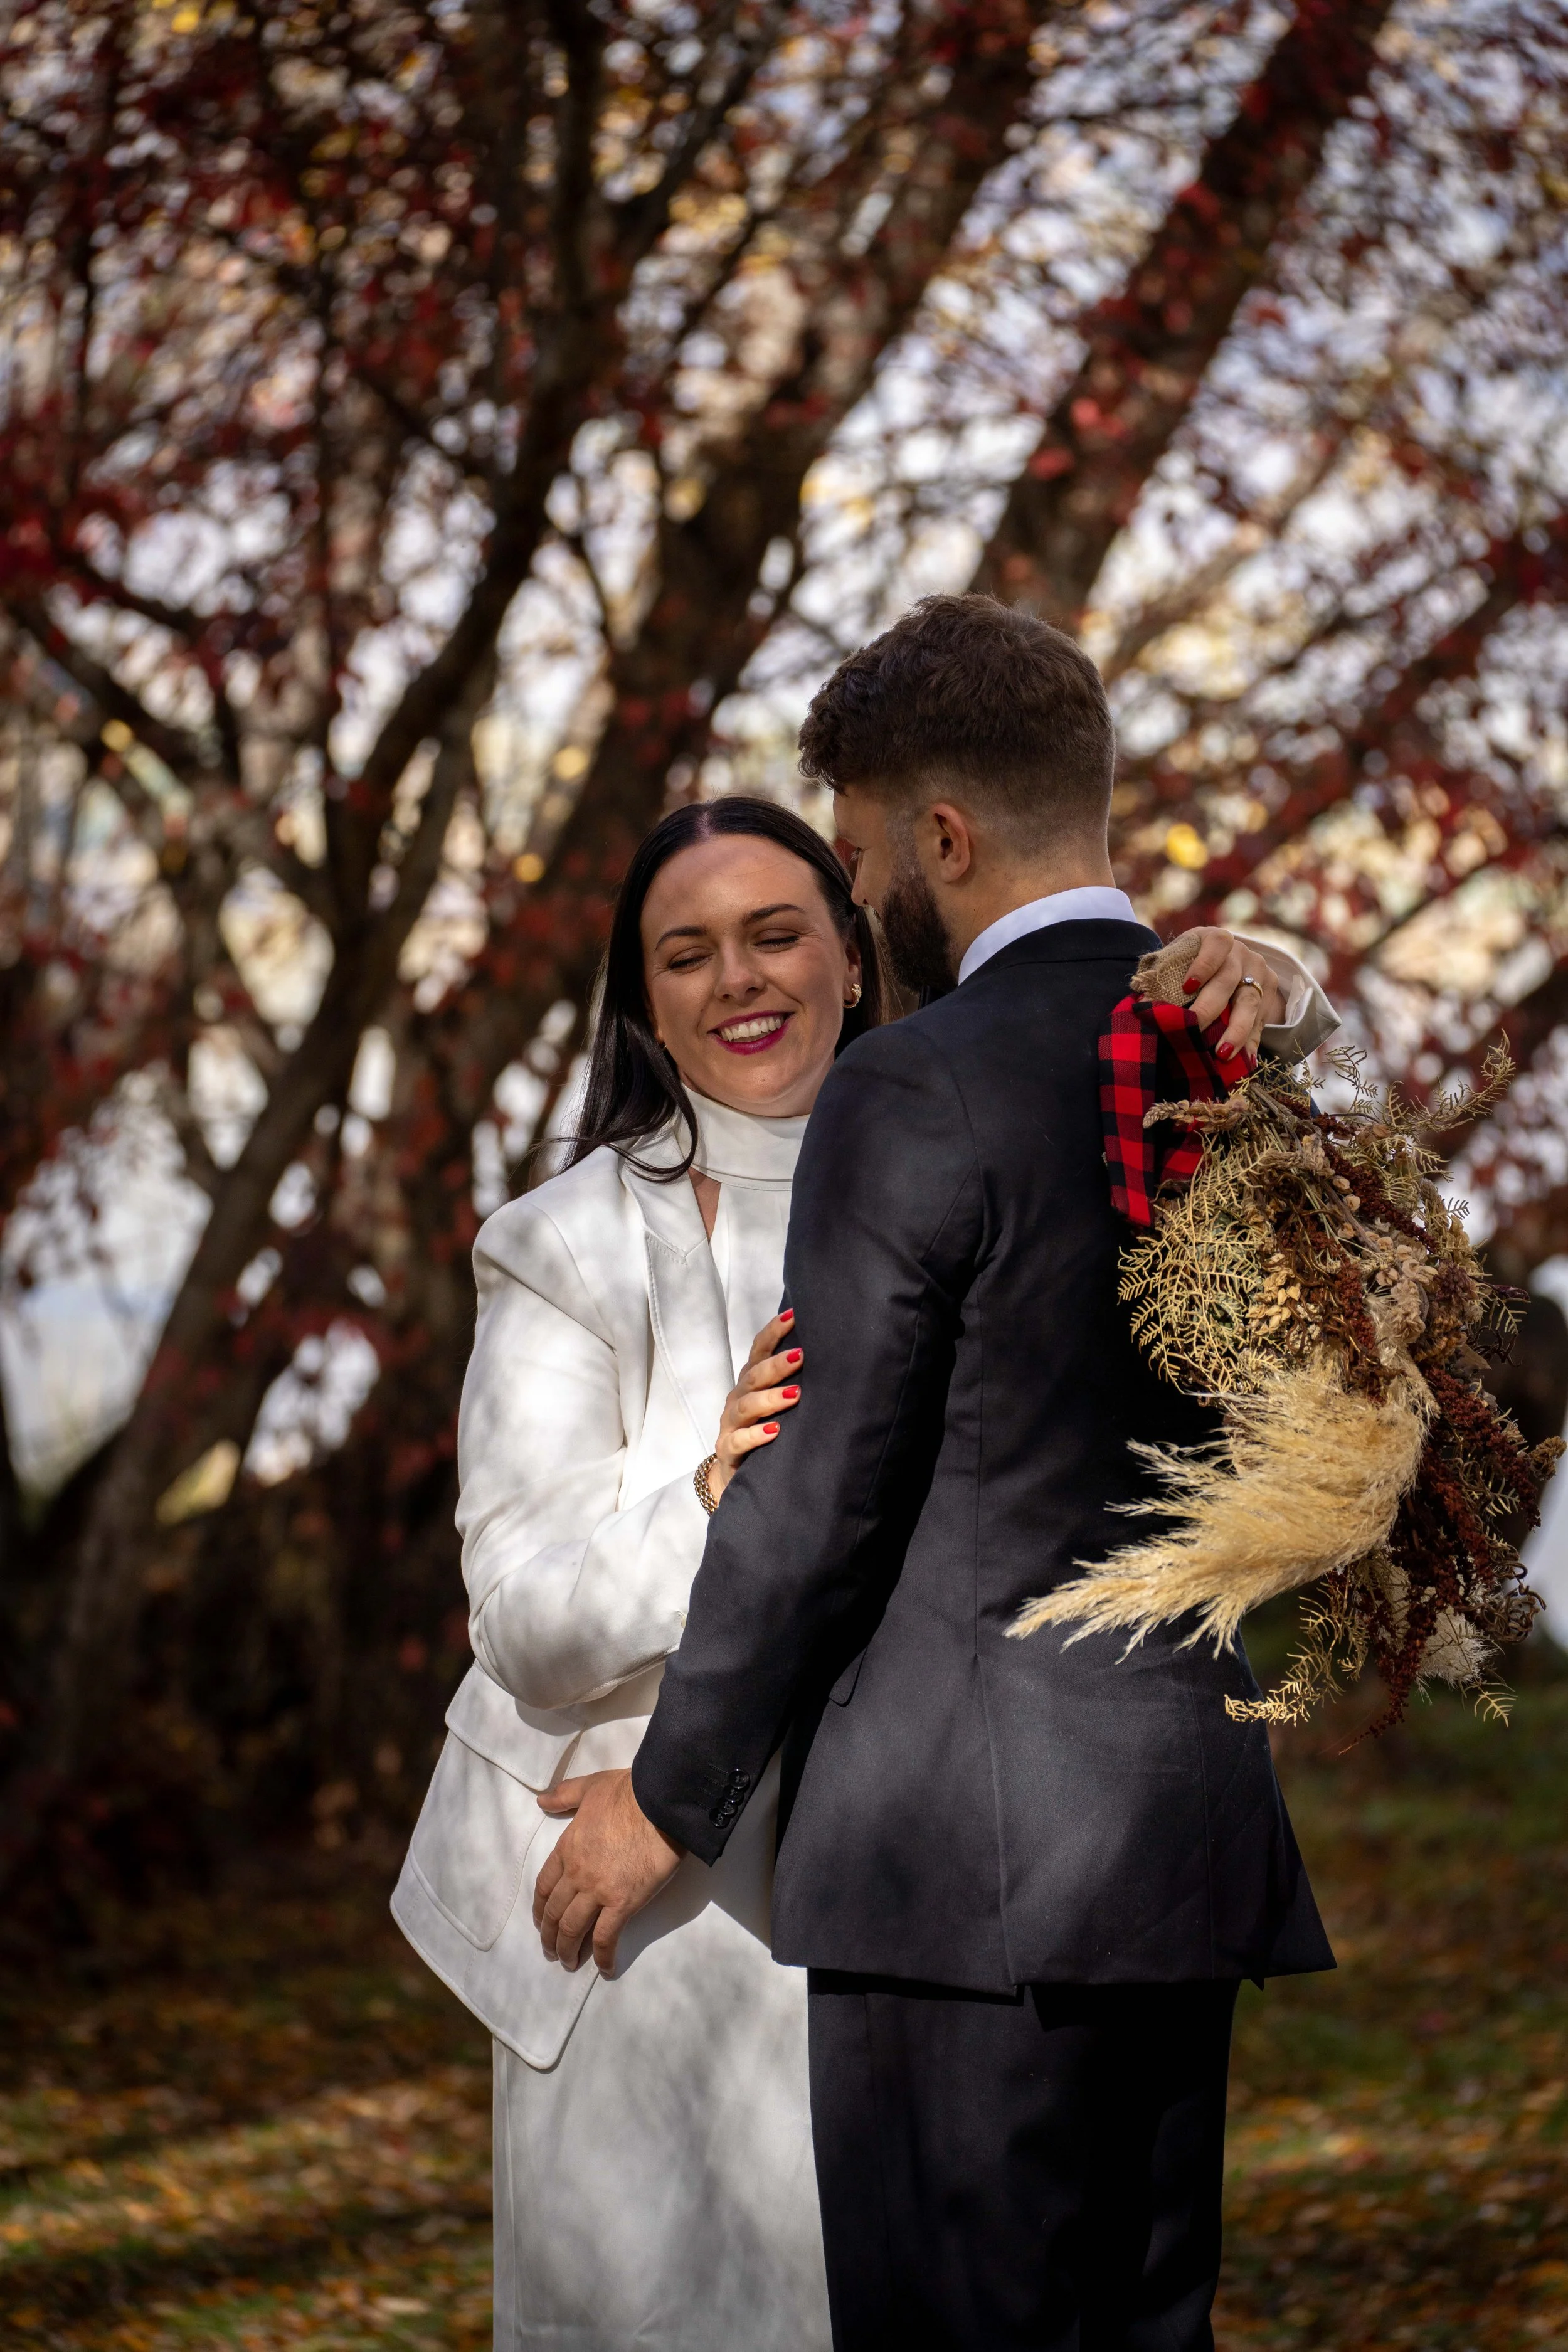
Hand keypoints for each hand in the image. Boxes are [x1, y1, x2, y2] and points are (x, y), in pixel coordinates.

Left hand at [534, 1769, 683, 1972]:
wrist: (659, 1802)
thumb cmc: (628, 1793)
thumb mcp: (590, 1787)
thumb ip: (564, 1795)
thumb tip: (541, 1801)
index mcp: (568, 1848)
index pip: (545, 1885)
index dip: (540, 1907)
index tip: (541, 1921)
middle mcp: (577, 1874)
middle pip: (556, 1912)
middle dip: (550, 1935)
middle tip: (550, 1951)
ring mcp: (598, 1891)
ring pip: (573, 1928)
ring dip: (567, 1950)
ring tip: (568, 1963)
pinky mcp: (622, 1904)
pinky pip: (606, 1937)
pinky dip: (603, 1956)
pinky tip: (605, 1969)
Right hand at [710, 1307, 802, 1502]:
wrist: (737, 1474)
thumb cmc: (766, 1431)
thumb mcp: (779, 1405)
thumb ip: (796, 1382)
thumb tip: (837, 1357)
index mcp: (751, 1382)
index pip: (758, 1351)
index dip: (773, 1331)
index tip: (794, 1315)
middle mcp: (739, 1398)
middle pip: (754, 1376)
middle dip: (777, 1364)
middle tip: (802, 1356)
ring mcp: (731, 1424)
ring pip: (746, 1406)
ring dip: (770, 1399)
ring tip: (794, 1395)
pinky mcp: (728, 1450)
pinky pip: (738, 1441)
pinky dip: (755, 1435)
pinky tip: (774, 1431)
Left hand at [1170, 926, 1284, 1062]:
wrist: (1227, 959)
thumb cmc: (1192, 962)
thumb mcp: (1179, 958)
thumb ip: (1163, 974)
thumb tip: (1142, 1004)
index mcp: (1216, 939)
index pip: (1215, 946)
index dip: (1202, 966)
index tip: (1187, 988)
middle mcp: (1241, 953)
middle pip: (1227, 980)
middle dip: (1210, 1008)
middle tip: (1194, 1030)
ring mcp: (1259, 971)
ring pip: (1250, 1002)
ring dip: (1236, 1031)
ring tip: (1222, 1054)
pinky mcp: (1269, 990)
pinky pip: (1261, 1019)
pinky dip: (1251, 1040)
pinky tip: (1244, 1059)